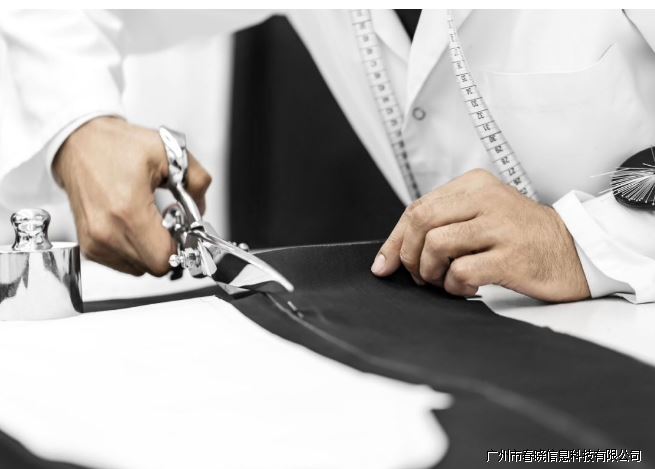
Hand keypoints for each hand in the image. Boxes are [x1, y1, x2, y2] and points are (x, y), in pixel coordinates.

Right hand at [53, 117, 211, 275]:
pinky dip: (135, 250)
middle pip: (154, 267)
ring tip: (149, 221)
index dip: (181, 246)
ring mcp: (95, 242)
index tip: (181, 228)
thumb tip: (201, 209)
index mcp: (127, 210)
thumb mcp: (168, 152)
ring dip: (151, 251)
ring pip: (139, 269)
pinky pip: (123, 264)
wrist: (78, 143)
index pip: (164, 258)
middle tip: (168, 223)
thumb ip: (197, 181)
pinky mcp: (88, 246)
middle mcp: (106, 232)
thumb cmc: (115, 145)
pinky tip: (134, 225)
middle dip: (168, 248)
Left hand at [371, 169, 589, 301]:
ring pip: (436, 244)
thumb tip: (389, 256)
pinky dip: (454, 286)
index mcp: (475, 184)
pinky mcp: (511, 256)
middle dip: (409, 255)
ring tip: (444, 281)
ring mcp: (500, 226)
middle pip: (421, 221)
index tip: (384, 265)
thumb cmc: (520, 237)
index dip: (395, 240)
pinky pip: (461, 271)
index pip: (417, 208)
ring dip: (430, 272)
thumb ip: (440, 225)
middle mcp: (486, 198)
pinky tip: (466, 287)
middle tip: (420, 275)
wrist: (575, 251)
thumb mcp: (481, 215)